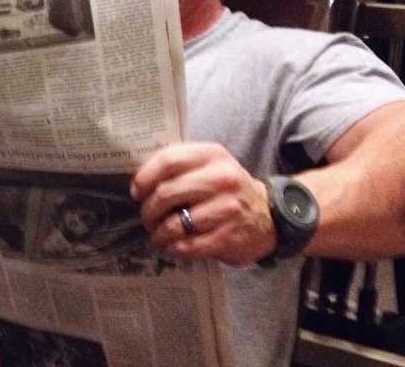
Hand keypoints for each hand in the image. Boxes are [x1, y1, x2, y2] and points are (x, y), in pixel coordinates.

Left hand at [131, 143, 275, 264]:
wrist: (268, 218)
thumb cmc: (226, 191)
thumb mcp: (210, 167)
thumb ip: (180, 166)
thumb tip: (139, 182)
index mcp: (212, 155)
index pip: (168, 160)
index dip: (145, 177)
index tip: (136, 192)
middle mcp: (222, 179)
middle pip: (166, 193)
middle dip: (148, 210)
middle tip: (147, 219)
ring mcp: (227, 208)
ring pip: (174, 224)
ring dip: (158, 234)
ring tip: (158, 236)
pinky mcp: (229, 236)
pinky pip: (187, 246)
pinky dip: (174, 248)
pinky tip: (174, 246)